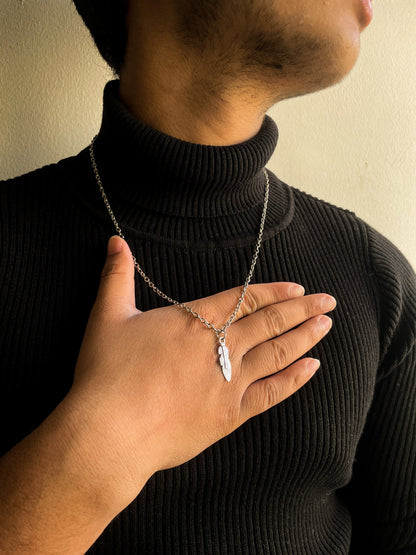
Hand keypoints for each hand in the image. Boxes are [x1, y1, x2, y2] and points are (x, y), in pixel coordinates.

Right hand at [69, 235, 334, 510]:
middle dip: (302, 310)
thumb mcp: (107, 316)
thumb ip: (116, 276)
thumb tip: (114, 241)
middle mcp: (220, 348)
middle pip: (270, 323)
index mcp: (195, 321)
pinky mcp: (230, 415)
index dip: (274, 292)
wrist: (110, 433)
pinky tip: (312, 368)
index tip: (298, 288)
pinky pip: (271, 393)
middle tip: (328, 301)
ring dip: (304, 338)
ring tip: (327, 326)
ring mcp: (229, 383)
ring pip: (277, 354)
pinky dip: (294, 379)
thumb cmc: (107, 374)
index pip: (245, 299)